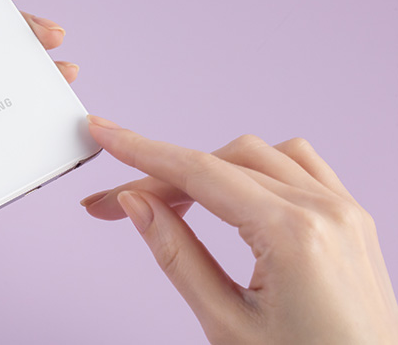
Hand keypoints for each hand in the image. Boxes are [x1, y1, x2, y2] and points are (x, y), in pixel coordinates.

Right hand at [81, 116, 397, 343]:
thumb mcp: (227, 326)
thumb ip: (177, 256)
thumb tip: (136, 204)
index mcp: (294, 235)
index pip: (198, 173)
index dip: (141, 151)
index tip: (105, 133)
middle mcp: (326, 210)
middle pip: (220, 164)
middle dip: (163, 176)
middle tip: (115, 204)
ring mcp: (345, 211)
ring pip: (258, 155)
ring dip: (207, 168)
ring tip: (171, 202)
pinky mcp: (352, 219)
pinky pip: (299, 164)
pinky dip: (254, 168)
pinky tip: (231, 190)